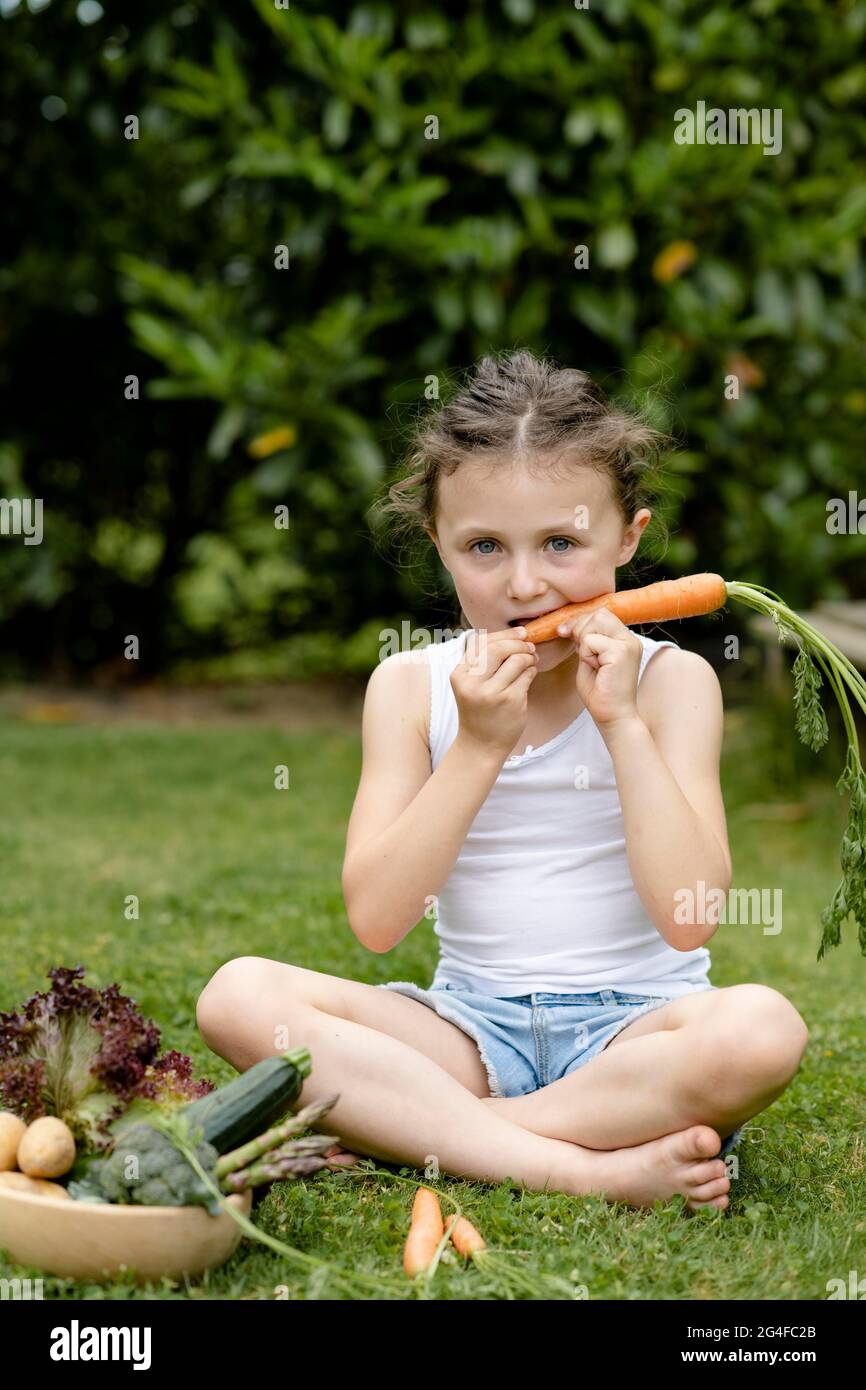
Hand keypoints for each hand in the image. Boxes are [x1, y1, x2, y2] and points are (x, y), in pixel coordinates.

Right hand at [451, 627, 538, 754]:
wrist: (481, 745)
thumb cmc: (479, 710)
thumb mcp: (470, 684)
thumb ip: (482, 662)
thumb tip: (511, 634)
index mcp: (459, 675)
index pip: (480, 642)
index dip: (503, 634)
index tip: (520, 633)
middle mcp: (472, 683)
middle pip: (498, 648)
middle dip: (518, 643)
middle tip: (529, 646)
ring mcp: (492, 693)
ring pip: (516, 660)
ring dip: (529, 657)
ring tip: (532, 660)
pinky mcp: (510, 701)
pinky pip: (527, 675)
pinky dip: (532, 670)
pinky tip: (530, 674)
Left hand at [555, 608, 642, 730]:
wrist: (613, 716)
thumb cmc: (600, 693)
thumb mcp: (589, 659)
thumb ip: (585, 641)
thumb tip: (570, 624)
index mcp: (624, 639)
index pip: (601, 615)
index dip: (580, 622)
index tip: (564, 633)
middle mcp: (630, 639)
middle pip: (599, 614)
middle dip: (580, 628)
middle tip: (577, 651)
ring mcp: (628, 644)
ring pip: (595, 622)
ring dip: (584, 642)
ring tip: (591, 662)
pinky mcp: (621, 652)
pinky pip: (592, 641)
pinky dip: (586, 654)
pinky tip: (596, 669)